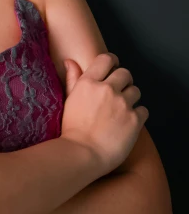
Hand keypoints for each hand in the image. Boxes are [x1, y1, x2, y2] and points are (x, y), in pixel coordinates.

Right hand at [60, 52, 148, 174]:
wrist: (82, 154)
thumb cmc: (72, 129)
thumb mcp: (68, 100)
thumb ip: (73, 78)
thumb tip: (70, 61)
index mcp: (88, 83)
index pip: (107, 59)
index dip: (113, 62)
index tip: (113, 69)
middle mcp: (106, 89)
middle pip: (125, 73)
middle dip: (123, 81)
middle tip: (118, 93)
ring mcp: (122, 104)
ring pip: (136, 91)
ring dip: (131, 98)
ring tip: (122, 111)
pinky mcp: (134, 119)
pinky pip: (143, 109)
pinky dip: (138, 115)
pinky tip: (127, 123)